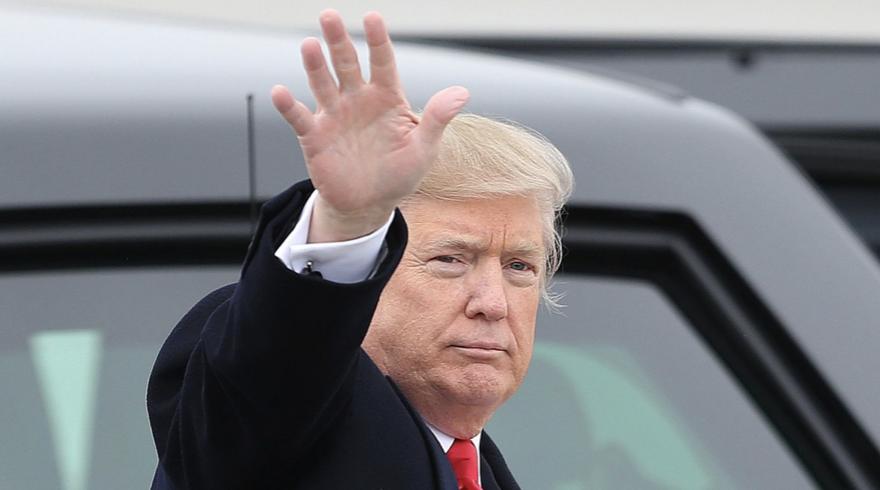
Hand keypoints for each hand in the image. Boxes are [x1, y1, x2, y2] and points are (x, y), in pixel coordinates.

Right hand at [271, 10, 469, 242]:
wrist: (369, 205)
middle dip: (338, 40)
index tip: (372, 17)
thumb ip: (437, 119)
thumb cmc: (400, 174)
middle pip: (346, 63)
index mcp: (386, 98)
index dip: (377, 40)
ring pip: (322, 83)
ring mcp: (334, 115)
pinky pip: (298, 117)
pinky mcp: (314, 136)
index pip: (382, 62)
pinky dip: (288, 106)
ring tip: (310, 45)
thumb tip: (462, 92)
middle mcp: (357, 99)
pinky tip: (280, 92)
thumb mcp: (424, 149)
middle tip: (329, 15)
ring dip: (315, 65)